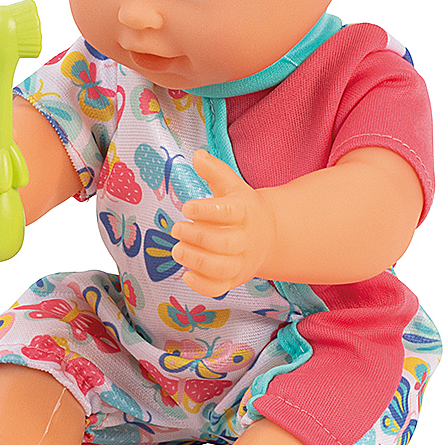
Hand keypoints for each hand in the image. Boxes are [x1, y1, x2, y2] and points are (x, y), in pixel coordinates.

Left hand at [173, 152, 275, 297]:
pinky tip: (186, 274)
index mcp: (246, 212)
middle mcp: (246, 239)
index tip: (187, 207)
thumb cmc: (242, 208)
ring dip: (195, 260)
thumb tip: (197, 155)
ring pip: (221, 268)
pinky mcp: (234, 279)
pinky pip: (219, 288)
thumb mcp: (232, 186)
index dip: (206, 210)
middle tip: (177, 229)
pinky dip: (202, 285)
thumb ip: (215, 171)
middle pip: (224, 243)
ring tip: (177, 250)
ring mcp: (242, 262)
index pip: (228, 212)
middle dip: (196, 236)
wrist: (268, 236)